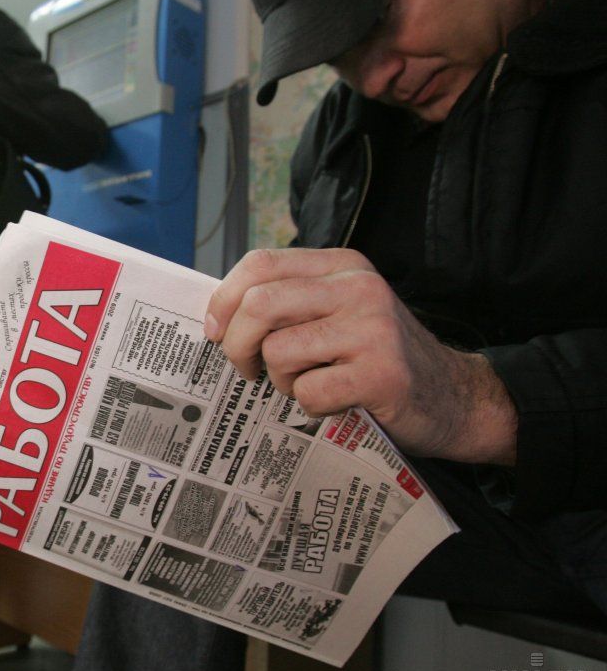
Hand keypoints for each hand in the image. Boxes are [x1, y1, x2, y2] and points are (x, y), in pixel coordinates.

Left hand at [204, 248, 516, 464]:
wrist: (455, 398)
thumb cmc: (377, 358)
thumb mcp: (339, 312)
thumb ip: (290, 303)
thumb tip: (216, 316)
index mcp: (342, 266)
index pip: (261, 263)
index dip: (224, 299)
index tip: (214, 331)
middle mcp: (358, 288)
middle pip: (259, 305)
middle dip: (236, 344)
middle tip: (247, 369)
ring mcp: (373, 329)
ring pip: (279, 352)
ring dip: (279, 380)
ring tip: (305, 385)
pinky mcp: (382, 374)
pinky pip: (309, 392)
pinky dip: (310, 407)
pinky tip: (334, 403)